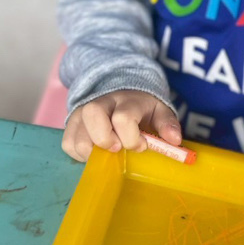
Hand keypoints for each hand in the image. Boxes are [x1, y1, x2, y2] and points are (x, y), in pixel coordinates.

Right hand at [62, 89, 181, 162]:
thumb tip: (175, 140)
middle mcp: (101, 102)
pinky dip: (80, 154)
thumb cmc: (142, 108)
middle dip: (106, 139)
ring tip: (107, 153)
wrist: (121, 90)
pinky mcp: (72, 123)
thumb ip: (167, 124)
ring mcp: (83, 112)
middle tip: (118, 148)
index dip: (132, 138)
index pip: (124, 117)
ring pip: (77, 134)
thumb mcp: (159, 111)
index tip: (141, 145)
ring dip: (92, 151)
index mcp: (127, 100)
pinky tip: (96, 152)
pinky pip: (68, 143)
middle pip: (93, 115)